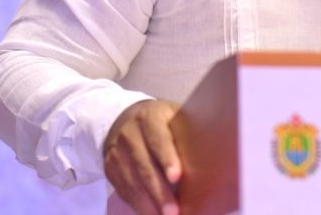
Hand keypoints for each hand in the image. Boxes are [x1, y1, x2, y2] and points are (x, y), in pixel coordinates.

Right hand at [104, 99, 183, 214]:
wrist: (123, 119)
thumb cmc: (161, 121)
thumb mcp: (173, 115)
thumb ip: (185, 131)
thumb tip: (210, 153)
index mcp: (149, 117)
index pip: (158, 139)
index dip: (167, 158)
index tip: (176, 177)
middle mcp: (129, 134)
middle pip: (144, 166)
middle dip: (159, 191)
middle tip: (173, 210)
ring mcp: (116, 153)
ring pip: (132, 182)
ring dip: (149, 204)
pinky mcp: (110, 169)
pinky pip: (124, 191)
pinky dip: (139, 206)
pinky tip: (152, 214)